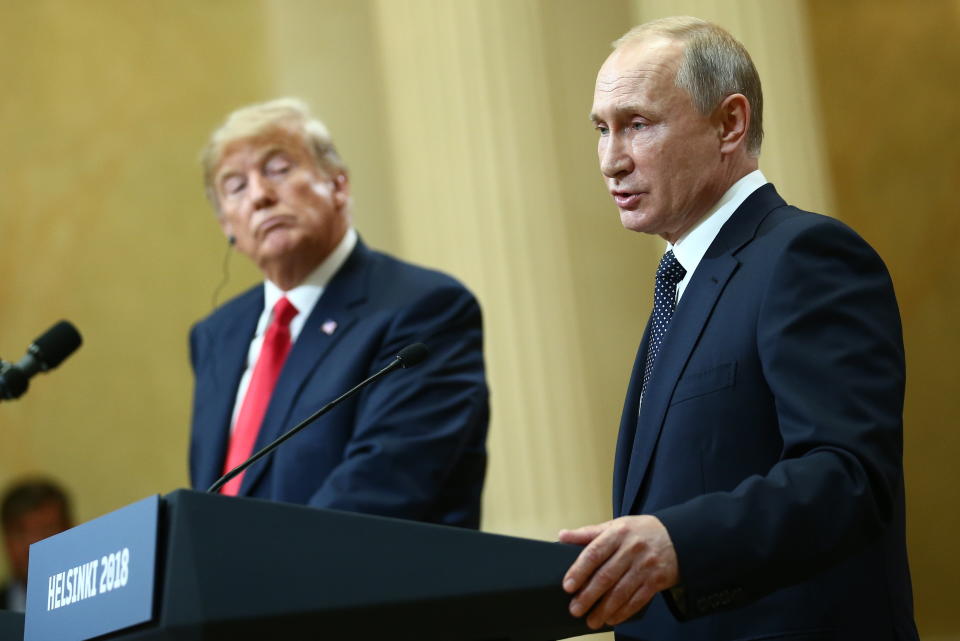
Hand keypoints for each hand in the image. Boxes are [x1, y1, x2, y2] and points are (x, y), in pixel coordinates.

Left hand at [559, 515, 678, 628]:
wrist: (679, 537)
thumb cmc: (641, 531)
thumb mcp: (616, 525)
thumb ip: (589, 532)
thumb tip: (562, 535)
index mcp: (618, 533)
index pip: (594, 553)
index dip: (579, 570)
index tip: (567, 586)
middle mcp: (632, 549)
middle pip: (606, 576)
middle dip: (588, 596)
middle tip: (575, 609)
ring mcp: (645, 566)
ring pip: (621, 592)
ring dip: (604, 609)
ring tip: (591, 620)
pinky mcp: (656, 580)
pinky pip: (637, 600)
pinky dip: (623, 612)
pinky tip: (612, 619)